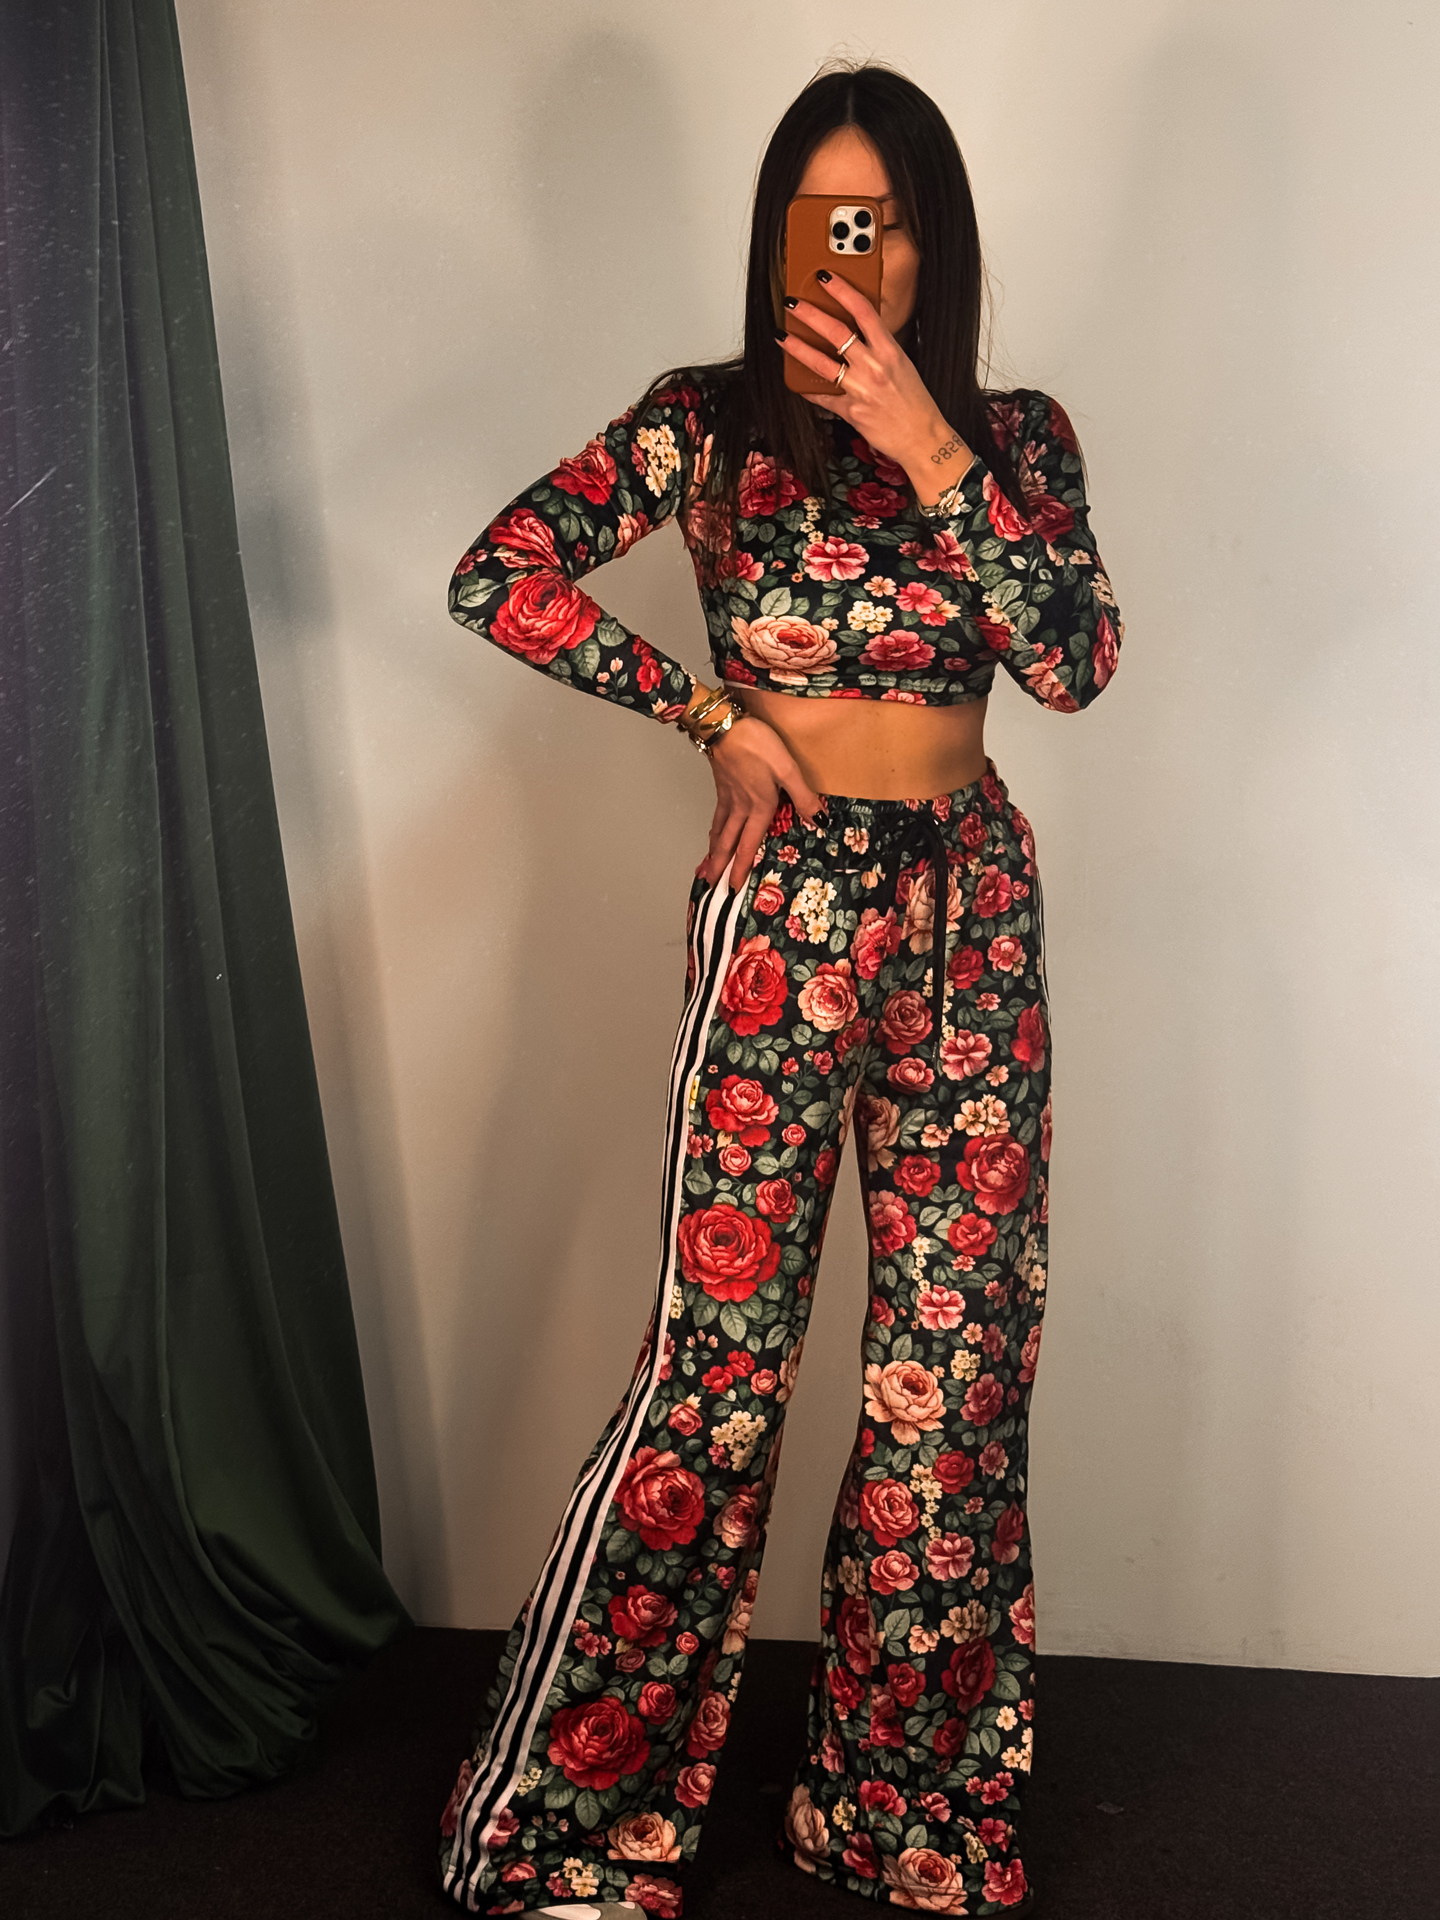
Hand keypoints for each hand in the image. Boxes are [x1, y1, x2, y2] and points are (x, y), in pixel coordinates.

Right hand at [698, 715, 822, 890]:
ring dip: (714, 852)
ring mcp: (728, 798)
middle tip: (712, 887)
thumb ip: (803, 796)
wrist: (726, 725)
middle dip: (721, 867)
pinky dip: (713, 831)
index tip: (733, 887)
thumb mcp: (787, 768)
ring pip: (719, 831)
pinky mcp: (722, 787)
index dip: (741, 867)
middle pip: (728, 843)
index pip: (748, 845)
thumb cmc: (757, 744)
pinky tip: (713, 833)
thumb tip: (819, 820)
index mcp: (759, 807)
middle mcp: (741, 808)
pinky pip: (716, 816)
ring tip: (708, 868)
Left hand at [777, 274, 973, 498]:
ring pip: (821, 363)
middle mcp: (874, 367)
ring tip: (783, 336)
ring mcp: (860, 390)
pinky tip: (796, 380)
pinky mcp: (851, 412)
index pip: (862, 310)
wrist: (923, 438)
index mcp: (890, 350)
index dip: (841, 290)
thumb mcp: (903, 364)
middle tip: (793, 302)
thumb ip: (879, 347)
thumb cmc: (916, 402)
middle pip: (835, 331)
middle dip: (809, 313)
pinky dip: (808, 389)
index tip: (825, 277)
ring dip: (797, 347)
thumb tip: (856, 331)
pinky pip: (822, 398)